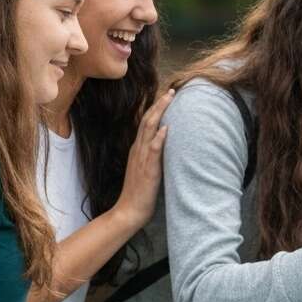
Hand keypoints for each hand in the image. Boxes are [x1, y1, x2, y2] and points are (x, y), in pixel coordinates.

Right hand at [112, 90, 173, 228]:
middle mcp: (137, 150)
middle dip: (159, 104)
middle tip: (172, 91)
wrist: (128, 211)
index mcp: (137, 149)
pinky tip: (166, 128)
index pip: (146, 123)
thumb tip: (166, 147)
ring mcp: (141, 158)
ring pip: (149, 130)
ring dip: (160, 113)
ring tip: (169, 99)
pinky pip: (152, 151)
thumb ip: (154, 157)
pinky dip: (158, 138)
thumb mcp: (147, 170)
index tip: (167, 96)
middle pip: (147, 120)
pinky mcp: (147, 170)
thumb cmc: (140, 193)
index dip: (156, 108)